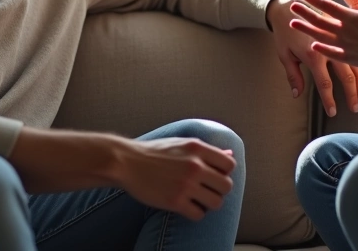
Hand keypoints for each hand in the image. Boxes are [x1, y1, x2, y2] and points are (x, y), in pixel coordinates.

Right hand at [116, 137, 235, 220]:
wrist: (126, 162)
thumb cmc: (154, 152)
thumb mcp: (182, 143)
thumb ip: (206, 150)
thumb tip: (231, 154)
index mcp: (198, 148)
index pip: (230, 165)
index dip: (224, 172)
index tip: (213, 175)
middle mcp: (194, 166)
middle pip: (227, 186)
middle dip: (219, 190)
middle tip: (206, 190)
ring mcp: (185, 185)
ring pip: (216, 203)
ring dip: (209, 203)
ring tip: (198, 200)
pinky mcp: (175, 201)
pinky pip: (199, 214)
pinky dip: (195, 213)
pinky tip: (186, 206)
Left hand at [268, 0, 357, 116]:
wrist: (288, 7)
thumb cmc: (284, 34)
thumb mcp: (285, 55)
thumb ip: (293, 75)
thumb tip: (297, 94)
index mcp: (314, 55)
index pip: (324, 83)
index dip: (329, 100)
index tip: (334, 112)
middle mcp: (329, 48)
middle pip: (346, 76)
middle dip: (352, 94)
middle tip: (355, 109)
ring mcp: (338, 41)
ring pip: (356, 66)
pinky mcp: (342, 35)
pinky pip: (357, 54)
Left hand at [290, 0, 357, 90]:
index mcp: (352, 19)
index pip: (327, 6)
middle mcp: (346, 33)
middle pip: (319, 21)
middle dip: (304, 13)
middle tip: (290, 6)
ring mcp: (347, 47)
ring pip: (321, 37)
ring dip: (307, 30)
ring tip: (294, 24)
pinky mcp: (352, 59)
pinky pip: (332, 54)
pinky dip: (321, 49)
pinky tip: (313, 45)